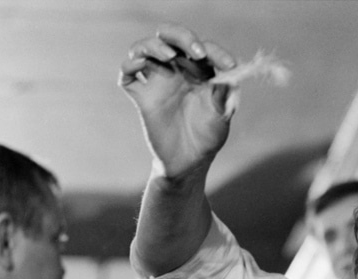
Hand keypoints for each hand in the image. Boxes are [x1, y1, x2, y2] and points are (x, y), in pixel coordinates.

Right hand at [119, 24, 236, 180]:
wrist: (189, 163)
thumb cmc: (209, 137)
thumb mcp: (222, 115)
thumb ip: (225, 94)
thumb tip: (231, 73)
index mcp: (199, 70)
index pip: (203, 48)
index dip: (216, 51)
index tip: (228, 65)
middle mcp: (176, 71)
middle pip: (170, 37)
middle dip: (181, 36)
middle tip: (195, 51)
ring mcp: (157, 82)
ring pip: (144, 48)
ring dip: (155, 46)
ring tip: (169, 56)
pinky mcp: (142, 97)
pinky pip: (127, 73)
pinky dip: (130, 65)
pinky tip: (141, 66)